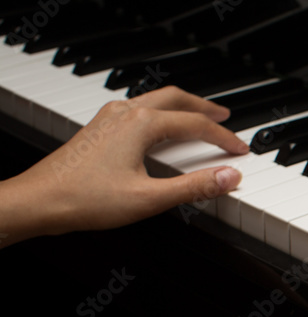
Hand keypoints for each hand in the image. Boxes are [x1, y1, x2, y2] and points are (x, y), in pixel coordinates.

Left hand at [4, 86, 247, 239]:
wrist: (41, 200)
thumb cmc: (86, 198)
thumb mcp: (150, 198)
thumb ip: (194, 187)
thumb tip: (228, 177)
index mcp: (142, 123)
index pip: (196, 124)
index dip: (223, 138)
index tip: (240, 151)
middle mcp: (126, 112)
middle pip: (176, 98)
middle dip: (204, 107)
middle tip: (224, 116)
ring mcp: (109, 117)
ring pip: (155, 100)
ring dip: (181, 106)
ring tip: (197, 116)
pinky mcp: (99, 127)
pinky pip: (138, 108)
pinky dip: (160, 112)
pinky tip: (159, 126)